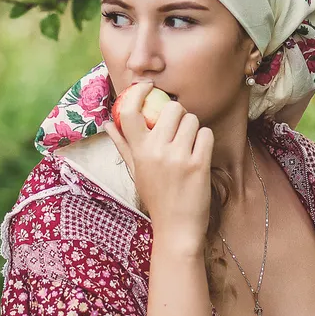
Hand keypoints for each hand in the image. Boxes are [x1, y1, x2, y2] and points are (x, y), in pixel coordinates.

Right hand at [103, 82, 213, 248]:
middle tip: (179, 129)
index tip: (148, 87)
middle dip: (179, 115)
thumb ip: (123, 145)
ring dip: (194, 129)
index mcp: (138, 151)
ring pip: (192, 120)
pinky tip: (200, 154)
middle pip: (172, 109)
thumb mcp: (136, 171)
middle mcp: (155, 151)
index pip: (130, 111)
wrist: (177, 228)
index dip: (139, 92)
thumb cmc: (156, 198)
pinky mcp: (198, 164)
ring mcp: (178, 157)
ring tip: (189, 146)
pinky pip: (206, 134)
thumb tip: (108, 124)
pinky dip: (206, 141)